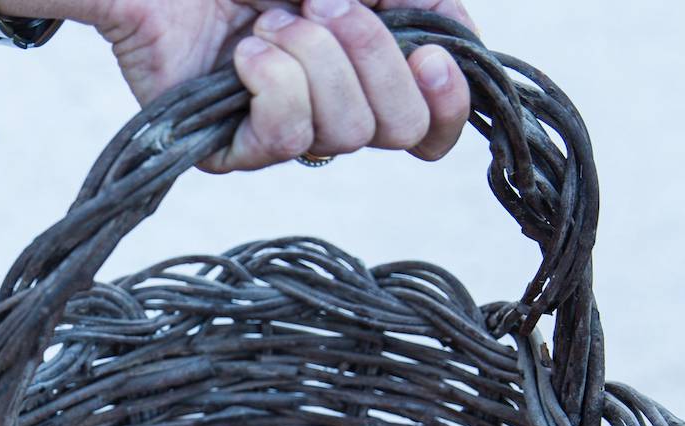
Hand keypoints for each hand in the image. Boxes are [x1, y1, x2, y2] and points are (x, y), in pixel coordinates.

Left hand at [74, 0, 475, 172]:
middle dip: (372, 55)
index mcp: (365, 68)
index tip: (433, 53)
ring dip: (313, 59)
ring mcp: (278, 132)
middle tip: (322, 2)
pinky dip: (275, 83)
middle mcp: (328, 109)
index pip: (431, 123)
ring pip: (344, 135)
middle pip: (399, 129)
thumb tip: (456, 36)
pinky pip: (285, 140)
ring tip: (267, 20)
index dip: (448, 99)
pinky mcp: (228, 150)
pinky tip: (245, 52)